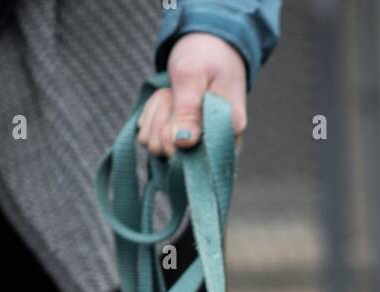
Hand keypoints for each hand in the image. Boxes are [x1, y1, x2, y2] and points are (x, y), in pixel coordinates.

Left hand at [138, 34, 247, 157]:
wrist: (209, 46)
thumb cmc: (205, 56)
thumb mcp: (192, 77)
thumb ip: (188, 111)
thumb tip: (182, 144)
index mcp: (228, 131)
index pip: (192, 157)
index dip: (172, 134)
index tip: (174, 100)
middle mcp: (214, 146)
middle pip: (168, 153)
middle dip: (162, 118)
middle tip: (173, 92)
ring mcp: (196, 147)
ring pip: (155, 147)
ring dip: (156, 115)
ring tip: (171, 94)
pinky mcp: (180, 143)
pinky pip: (151, 139)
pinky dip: (151, 117)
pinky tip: (166, 101)